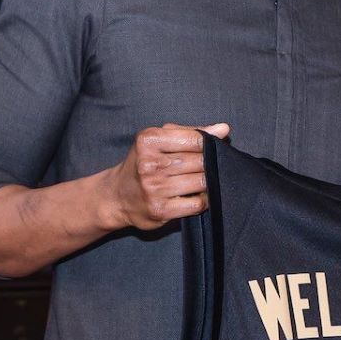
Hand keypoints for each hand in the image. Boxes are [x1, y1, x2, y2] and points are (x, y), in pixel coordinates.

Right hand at [106, 122, 229, 230]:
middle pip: (200, 161)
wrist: (116, 196)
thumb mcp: (160, 140)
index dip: (210, 143)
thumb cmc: (145, 163)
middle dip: (210, 163)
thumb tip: (223, 129)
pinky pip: (197, 203)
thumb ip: (191, 133)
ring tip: (201, 179)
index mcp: (149, 140)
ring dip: (208, 182)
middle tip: (208, 166)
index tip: (215, 146)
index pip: (195, 139)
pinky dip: (204, 199)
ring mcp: (154, 188)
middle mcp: (149, 164)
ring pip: (201, 182)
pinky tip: (197, 195)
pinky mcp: (160, 210)